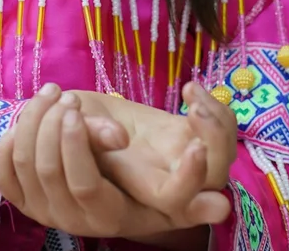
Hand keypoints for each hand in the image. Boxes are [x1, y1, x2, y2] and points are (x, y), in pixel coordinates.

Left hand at [0, 84, 229, 241]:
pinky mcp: (20, 197)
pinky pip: (1, 168)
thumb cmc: (141, 173)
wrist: (107, 186)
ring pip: (22, 158)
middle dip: (53, 122)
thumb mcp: (166, 180)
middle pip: (46, 164)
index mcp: (106, 215)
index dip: (78, 143)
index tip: (83, 106)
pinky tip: (33, 110)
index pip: (82, 183)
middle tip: (69, 96)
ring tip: (54, 92)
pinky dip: (10, 134)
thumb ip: (186, 186)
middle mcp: (69, 220)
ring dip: (34, 118)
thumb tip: (220, 207)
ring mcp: (41, 210)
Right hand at [80, 82, 237, 189]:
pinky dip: (216, 107)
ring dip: (218, 121)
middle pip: (212, 176)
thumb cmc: (66, 127)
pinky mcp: (186, 130)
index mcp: (139, 185)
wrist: (76, 117)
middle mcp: (166, 176)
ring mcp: (179, 154)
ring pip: (222, 153)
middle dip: (215, 141)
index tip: (194, 145)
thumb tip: (118, 137)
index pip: (175, 199)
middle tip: (196, 109)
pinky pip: (220, 127)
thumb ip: (91, 136)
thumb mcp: (72, 128)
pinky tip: (189, 88)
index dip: (190, 180)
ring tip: (190, 91)